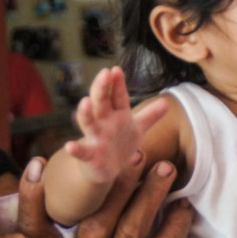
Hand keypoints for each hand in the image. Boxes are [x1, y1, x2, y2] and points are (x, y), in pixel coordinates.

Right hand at [17, 152, 191, 237]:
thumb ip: (89, 220)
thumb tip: (103, 163)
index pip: (36, 230)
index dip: (32, 198)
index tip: (37, 164)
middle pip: (99, 222)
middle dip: (118, 184)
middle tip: (136, 153)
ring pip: (133, 232)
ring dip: (150, 195)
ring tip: (165, 169)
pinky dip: (174, 225)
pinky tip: (183, 206)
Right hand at [65, 67, 167, 184]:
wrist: (106, 168)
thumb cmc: (120, 143)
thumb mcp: (137, 129)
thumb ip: (150, 115)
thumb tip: (167, 103)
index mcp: (117, 114)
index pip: (118, 96)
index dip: (117, 84)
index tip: (116, 70)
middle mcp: (104, 122)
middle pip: (102, 102)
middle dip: (102, 88)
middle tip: (104, 73)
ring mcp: (95, 137)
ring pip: (88, 123)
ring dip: (86, 113)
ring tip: (85, 102)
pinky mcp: (89, 155)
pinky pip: (81, 151)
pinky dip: (75, 149)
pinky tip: (69, 146)